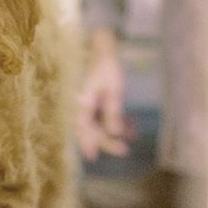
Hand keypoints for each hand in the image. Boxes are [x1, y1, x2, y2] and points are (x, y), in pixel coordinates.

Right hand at [77, 28, 129, 160]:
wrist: (102, 50)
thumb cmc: (107, 67)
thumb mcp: (114, 89)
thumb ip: (113, 112)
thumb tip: (114, 133)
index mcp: (83, 103)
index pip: (84, 128)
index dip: (88, 144)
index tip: (93, 157)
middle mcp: (82, 106)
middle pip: (90, 130)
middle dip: (105, 142)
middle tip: (123, 151)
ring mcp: (88, 104)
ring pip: (95, 126)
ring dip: (108, 136)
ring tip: (124, 145)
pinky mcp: (94, 102)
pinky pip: (100, 119)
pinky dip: (110, 126)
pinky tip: (125, 131)